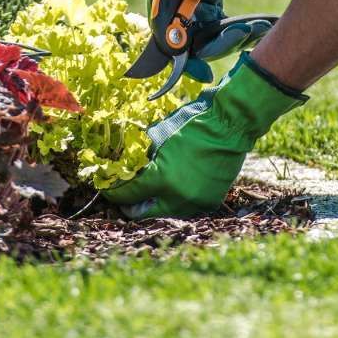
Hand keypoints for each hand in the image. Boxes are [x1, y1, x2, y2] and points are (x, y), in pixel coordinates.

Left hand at [102, 54, 305, 219]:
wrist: (230, 125)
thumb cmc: (193, 124)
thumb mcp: (159, 137)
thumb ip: (141, 155)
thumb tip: (125, 164)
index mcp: (162, 179)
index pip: (129, 194)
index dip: (114, 193)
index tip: (107, 190)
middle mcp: (178, 197)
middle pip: (145, 213)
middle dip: (131, 207)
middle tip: (124, 201)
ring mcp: (196, 202)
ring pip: (166, 212)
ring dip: (154, 205)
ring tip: (147, 197)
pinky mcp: (210, 202)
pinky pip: (185, 207)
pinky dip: (175, 201)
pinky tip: (170, 191)